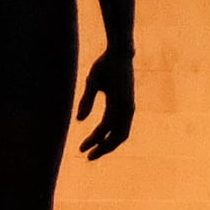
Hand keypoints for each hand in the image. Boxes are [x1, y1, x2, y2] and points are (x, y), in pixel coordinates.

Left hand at [77, 44, 136, 159]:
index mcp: (120, 103)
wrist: (121, 53)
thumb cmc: (104, 65)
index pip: (105, 129)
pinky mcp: (129, 105)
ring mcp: (130, 107)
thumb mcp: (92, 81)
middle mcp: (128, 108)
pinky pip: (123, 126)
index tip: (81, 149)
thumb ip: (86, 100)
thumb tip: (78, 121)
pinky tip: (103, 136)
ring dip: (109, 143)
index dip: (93, 140)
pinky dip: (114, 134)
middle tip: (88, 157)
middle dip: (104, 148)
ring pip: (122, 133)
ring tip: (95, 150)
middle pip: (118, 137)